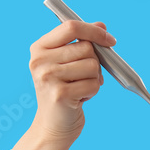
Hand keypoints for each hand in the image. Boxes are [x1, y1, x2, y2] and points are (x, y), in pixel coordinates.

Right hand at [28, 19, 115, 142]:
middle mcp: (40, 60)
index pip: (71, 27)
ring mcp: (48, 77)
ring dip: (94, 79)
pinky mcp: (60, 94)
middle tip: (84, 76)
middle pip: (86, 48)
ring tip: (80, 88)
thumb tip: (102, 26)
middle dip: (94, 63)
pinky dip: (93, 92)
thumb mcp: (68, 62)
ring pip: (92, 66)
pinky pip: (93, 85)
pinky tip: (80, 98)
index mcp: (39, 47)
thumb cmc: (63, 90)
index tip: (110, 40)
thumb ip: (82, 42)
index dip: (94, 31)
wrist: (53, 124)